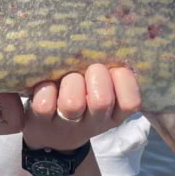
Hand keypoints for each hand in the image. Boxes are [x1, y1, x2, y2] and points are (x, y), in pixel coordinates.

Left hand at [23, 64, 140, 151]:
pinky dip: (46, 89)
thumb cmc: (82, 98)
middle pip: (102, 100)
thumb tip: (111, 43)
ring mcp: (67, 123)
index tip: (114, 69)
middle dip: (95, 76)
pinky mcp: (42, 121)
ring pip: (72, 103)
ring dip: (70, 82)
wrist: (51, 132)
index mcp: (114, 113)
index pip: (131, 102)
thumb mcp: (102, 90)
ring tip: (67, 76)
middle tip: (90, 68)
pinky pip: (44, 105)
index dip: (124, 81)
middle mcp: (94, 121)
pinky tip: (47, 83)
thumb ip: (110, 74)